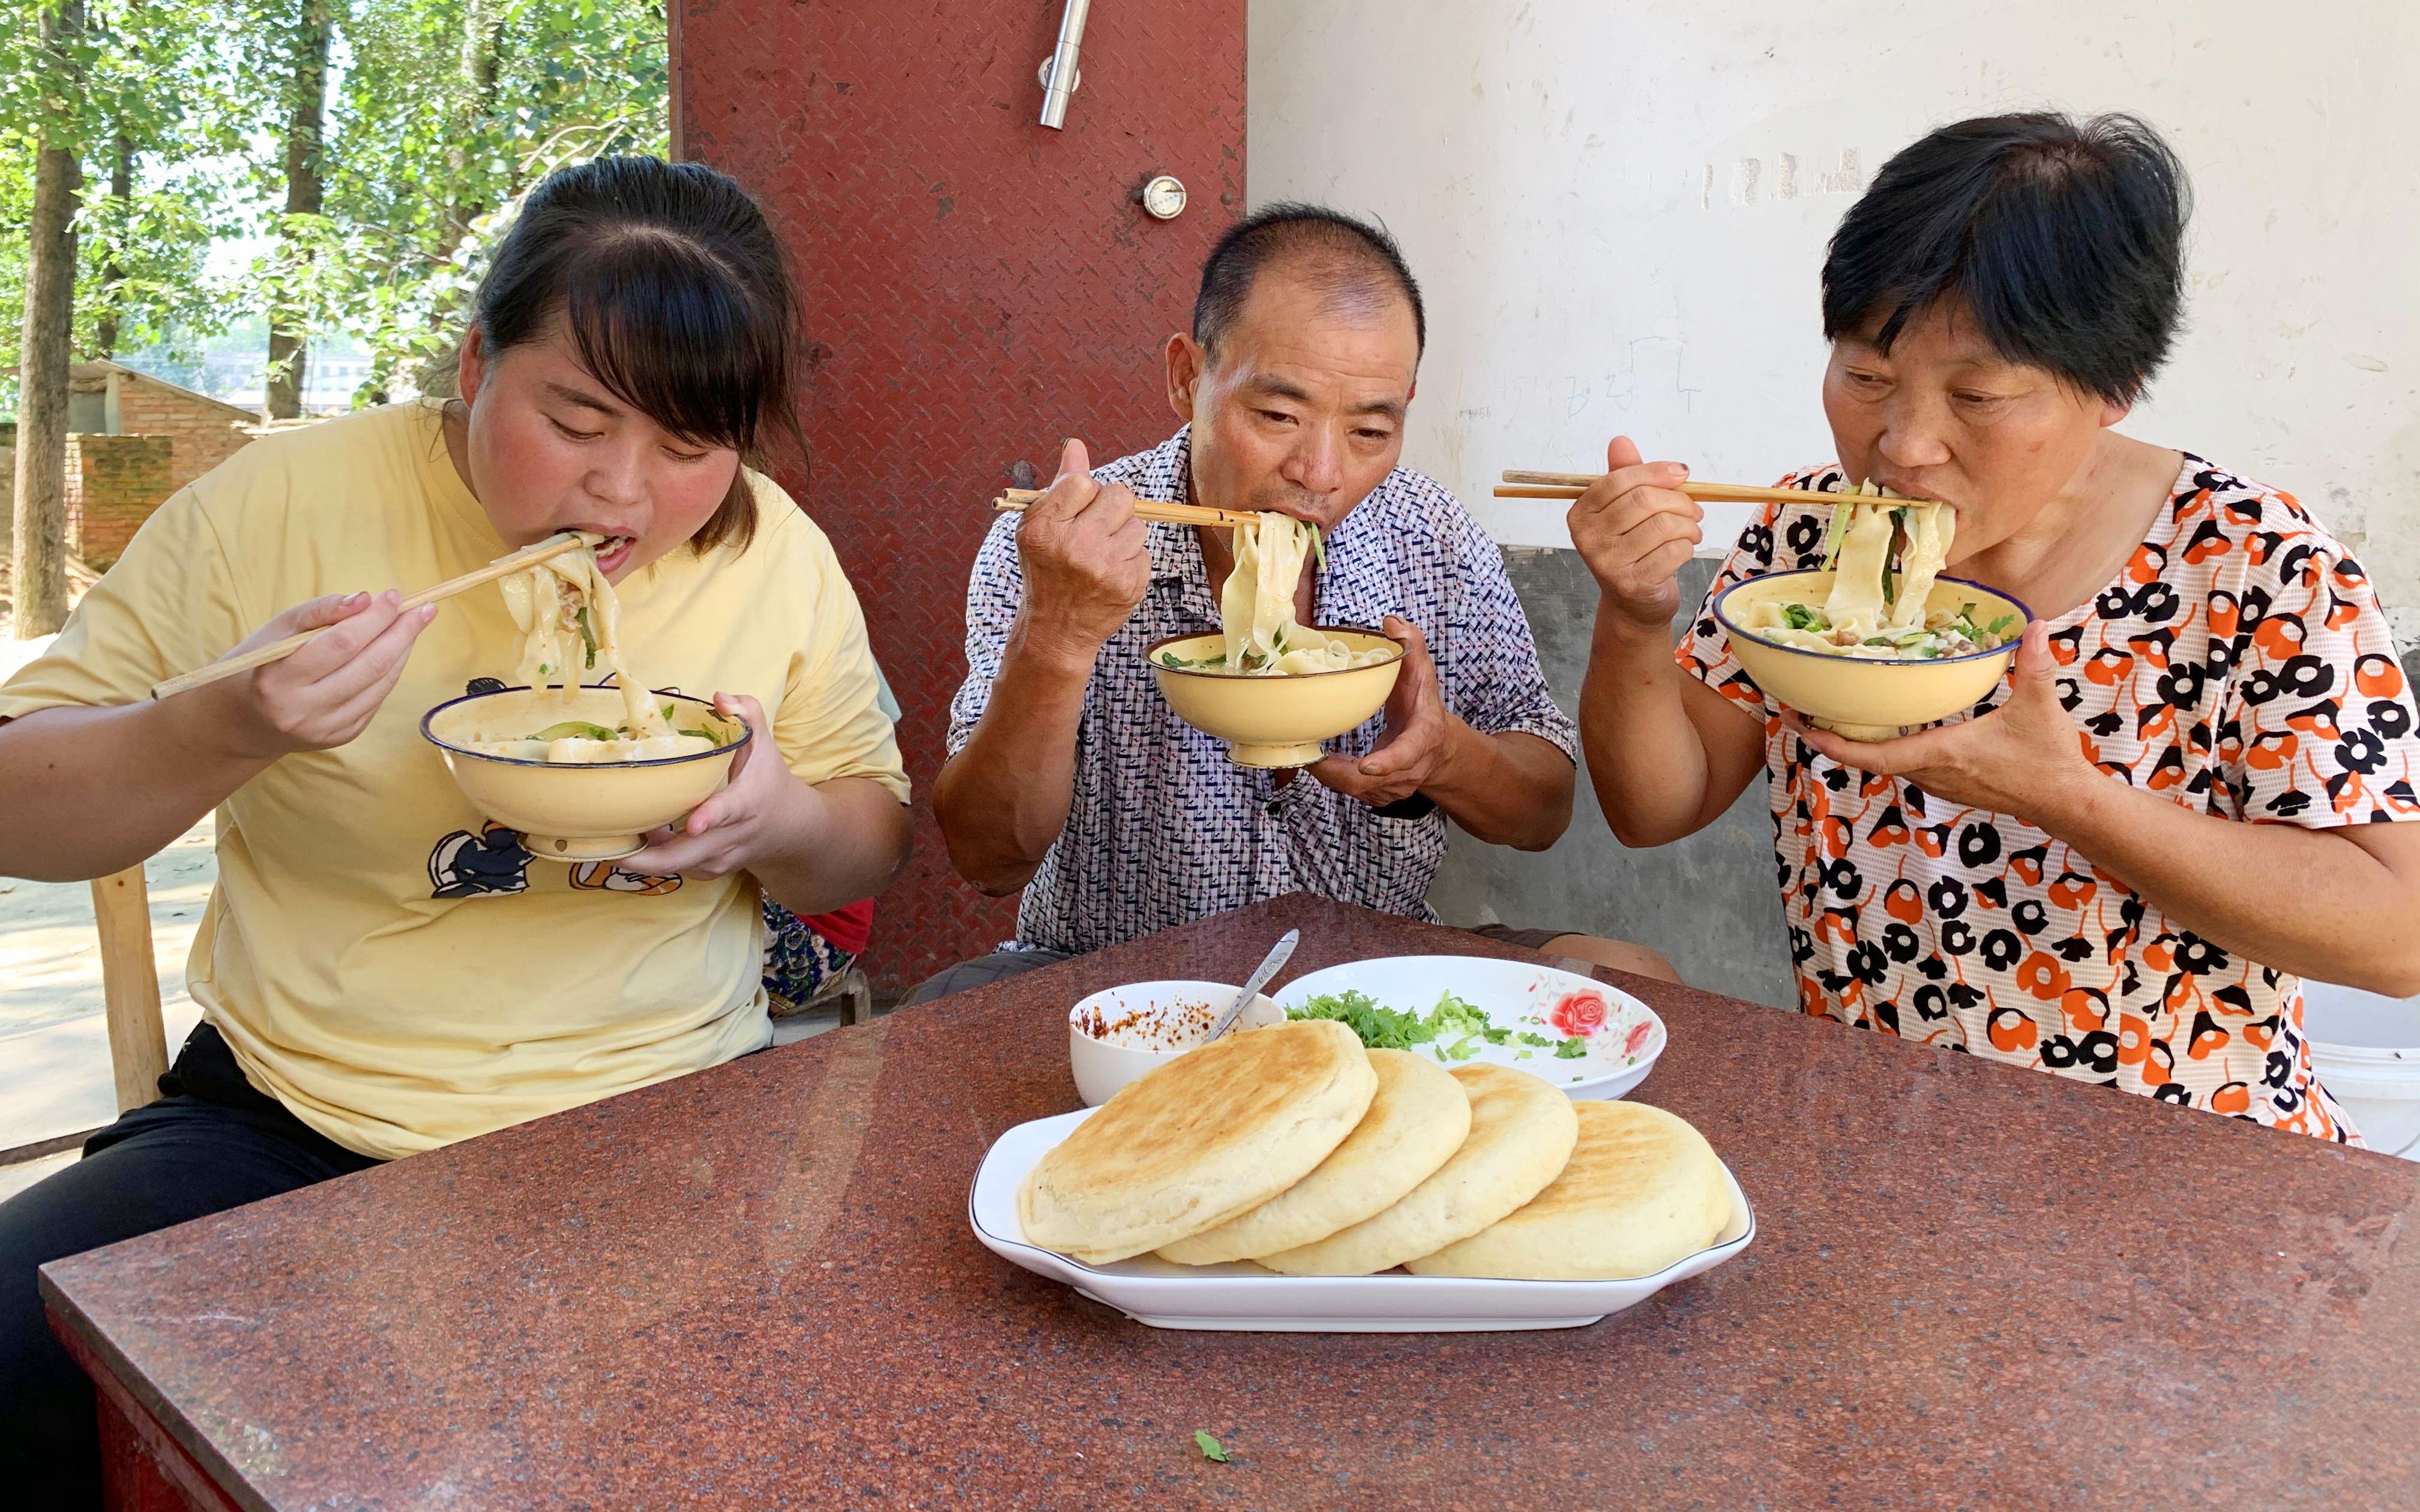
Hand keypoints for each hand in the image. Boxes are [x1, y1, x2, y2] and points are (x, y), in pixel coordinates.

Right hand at [198, 590, 435, 757]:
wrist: (243, 719)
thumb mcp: (277, 630)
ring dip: (403, 651)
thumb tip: (366, 599)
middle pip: (369, 666)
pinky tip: (395, 651)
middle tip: (423, 609)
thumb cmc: (262, 663)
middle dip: (401, 633)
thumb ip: (320, 611)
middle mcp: (302, 710)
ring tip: (413, 625)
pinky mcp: (341, 738)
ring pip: (380, 684)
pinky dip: (390, 672)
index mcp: (279, 679)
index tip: (394, 596)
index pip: (341, 644)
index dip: (374, 618)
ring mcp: (324, 729)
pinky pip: (377, 700)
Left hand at [626, 694, 803, 878]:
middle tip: (612, 851)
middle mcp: (733, 835)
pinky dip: (654, 860)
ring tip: (612, 844)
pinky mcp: (710, 869)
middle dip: (649, 859)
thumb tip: (718, 697)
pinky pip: (678, 869)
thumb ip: (747, 714)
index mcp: (746, 802)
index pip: (728, 811)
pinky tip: (636, 843)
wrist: (791, 829)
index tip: (691, 823)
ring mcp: (720, 857)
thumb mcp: (764, 745)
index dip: (709, 818)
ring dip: (644, 859)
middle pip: (689, 855)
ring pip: (678, 866)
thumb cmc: (769, 781)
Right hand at [1013, 437, 1149, 663]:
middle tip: (1095, 529)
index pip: (1083, 482)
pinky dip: (1130, 559)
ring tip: (1101, 554)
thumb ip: (1059, 485)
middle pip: (1120, 495)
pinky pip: (1144, 551)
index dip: (1083, 493)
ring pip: (1137, 524)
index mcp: (1044, 528)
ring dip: (1122, 534)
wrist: (1056, 631)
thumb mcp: (1038, 527)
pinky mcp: (1129, 585)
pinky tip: (1110, 573)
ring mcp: (1104, 568)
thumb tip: (1075, 444)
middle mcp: (1074, 546)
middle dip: (1110, 507)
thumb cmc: (1045, 569)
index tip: (1075, 511)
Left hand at [1309, 616, 1458, 806]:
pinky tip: (1315, 762)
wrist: (1439, 748)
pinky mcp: (1380, 795)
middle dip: (1337, 772)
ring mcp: (1395, 787)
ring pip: (1357, 790)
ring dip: (1329, 776)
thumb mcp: (1423, 673)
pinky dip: (1331, 779)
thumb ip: (1411, 645)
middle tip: (1309, 756)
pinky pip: (1352, 792)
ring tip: (1304, 755)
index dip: (1389, 761)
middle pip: (1371, 781)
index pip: (1408, 753)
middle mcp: (1411, 769)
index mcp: (1423, 737)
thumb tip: (1390, 622)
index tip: (1366, 764)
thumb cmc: (1424, 706)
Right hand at [1568, 435, 1700, 631]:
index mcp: (1581, 513)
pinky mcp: (1632, 583)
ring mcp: (1608, 563)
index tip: (1681, 473)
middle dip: (1679, 501)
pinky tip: (1684, 549)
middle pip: (1644, 501)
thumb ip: (1624, 475)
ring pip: (1663, 526)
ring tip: (1692, 530)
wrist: (1633, 603)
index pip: (1619, 480)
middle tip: (1694, 509)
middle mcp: (1588, 538)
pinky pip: (1673, 551)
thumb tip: (1620, 441)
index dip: (1655, 471)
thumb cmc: (1631, 548)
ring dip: (1689, 525)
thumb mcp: (1625, 509)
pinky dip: (1688, 547)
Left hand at [1788, 622, 2103, 824]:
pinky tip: (1874, 726)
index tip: (1804, 730)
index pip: (1877, 756)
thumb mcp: (2040, 708)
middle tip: (1800, 713)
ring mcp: (1937, 781)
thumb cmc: (2049, 760)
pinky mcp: (1946, 783)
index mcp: (1945, 753)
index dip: (1836, 746)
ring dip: (1855, 744)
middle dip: (1832, 739)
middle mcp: (1932, 772)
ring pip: (1884, 763)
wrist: (2064, 801)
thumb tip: (2035, 625)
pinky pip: (1902, 765)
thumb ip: (2034, 665)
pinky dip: (1881, 748)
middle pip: (1868, 759)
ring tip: (1827, 716)